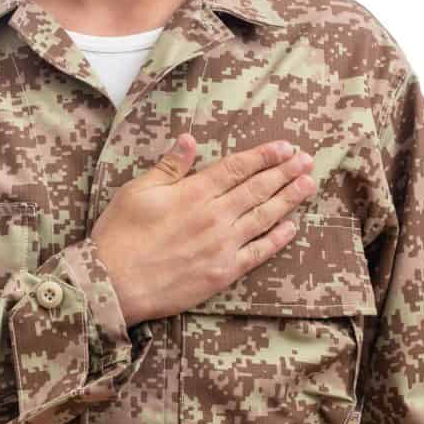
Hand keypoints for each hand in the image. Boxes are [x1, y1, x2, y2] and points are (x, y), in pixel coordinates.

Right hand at [91, 133, 315, 325]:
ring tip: (308, 185)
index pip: (237, 168)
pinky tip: (292, 227)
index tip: (285, 147)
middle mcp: (214, 216)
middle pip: (258, 189)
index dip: (264, 156)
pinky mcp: (223, 272)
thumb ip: (169, 166)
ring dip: (289, 199)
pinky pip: (258, 253)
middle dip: (285, 172)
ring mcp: (222, 245)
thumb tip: (189, 139)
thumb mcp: (137, 191)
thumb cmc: (120, 235)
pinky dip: (277, 239)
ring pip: (265, 217)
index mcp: (194, 192)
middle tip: (307, 161)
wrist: (114, 284)